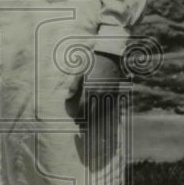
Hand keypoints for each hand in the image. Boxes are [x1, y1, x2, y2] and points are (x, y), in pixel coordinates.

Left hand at [80, 52, 121, 169]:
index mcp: (89, 90)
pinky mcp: (115, 92)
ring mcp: (108, 94)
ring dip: (96, 119)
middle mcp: (99, 94)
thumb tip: (67, 98)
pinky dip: (105, 113)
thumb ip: (74, 87)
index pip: (83, 109)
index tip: (76, 121)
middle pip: (92, 113)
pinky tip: (101, 116)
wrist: (109, 57)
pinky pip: (110, 106)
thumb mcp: (81, 74)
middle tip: (82, 127)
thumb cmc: (93, 65)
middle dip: (87, 122)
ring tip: (90, 124)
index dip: (79, 117)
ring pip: (102, 112)